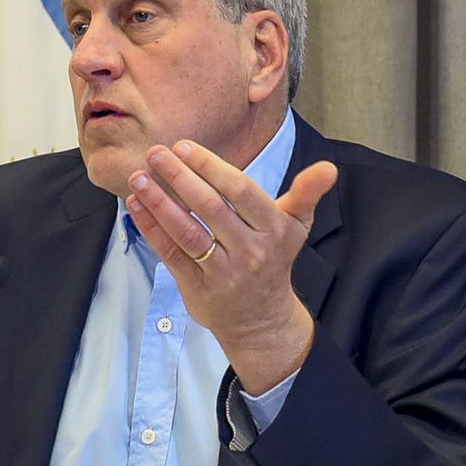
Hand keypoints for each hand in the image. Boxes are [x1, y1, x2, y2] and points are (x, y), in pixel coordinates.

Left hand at [124, 140, 337, 392]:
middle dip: (179, 178)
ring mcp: (222, 272)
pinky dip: (151, 228)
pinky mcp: (198, 288)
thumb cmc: (274, 258)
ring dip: (159, 202)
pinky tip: (136, 205)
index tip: (184, 147)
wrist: (261, 318)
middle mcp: (250, 251)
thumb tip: (329, 168)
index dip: (210, 167)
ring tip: (139, 177)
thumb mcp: (296, 226)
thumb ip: (307, 193)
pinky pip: (171, 254)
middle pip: (210, 209)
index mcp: (274, 230)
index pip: (240, 192)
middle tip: (155, 153)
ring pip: (187, 232)